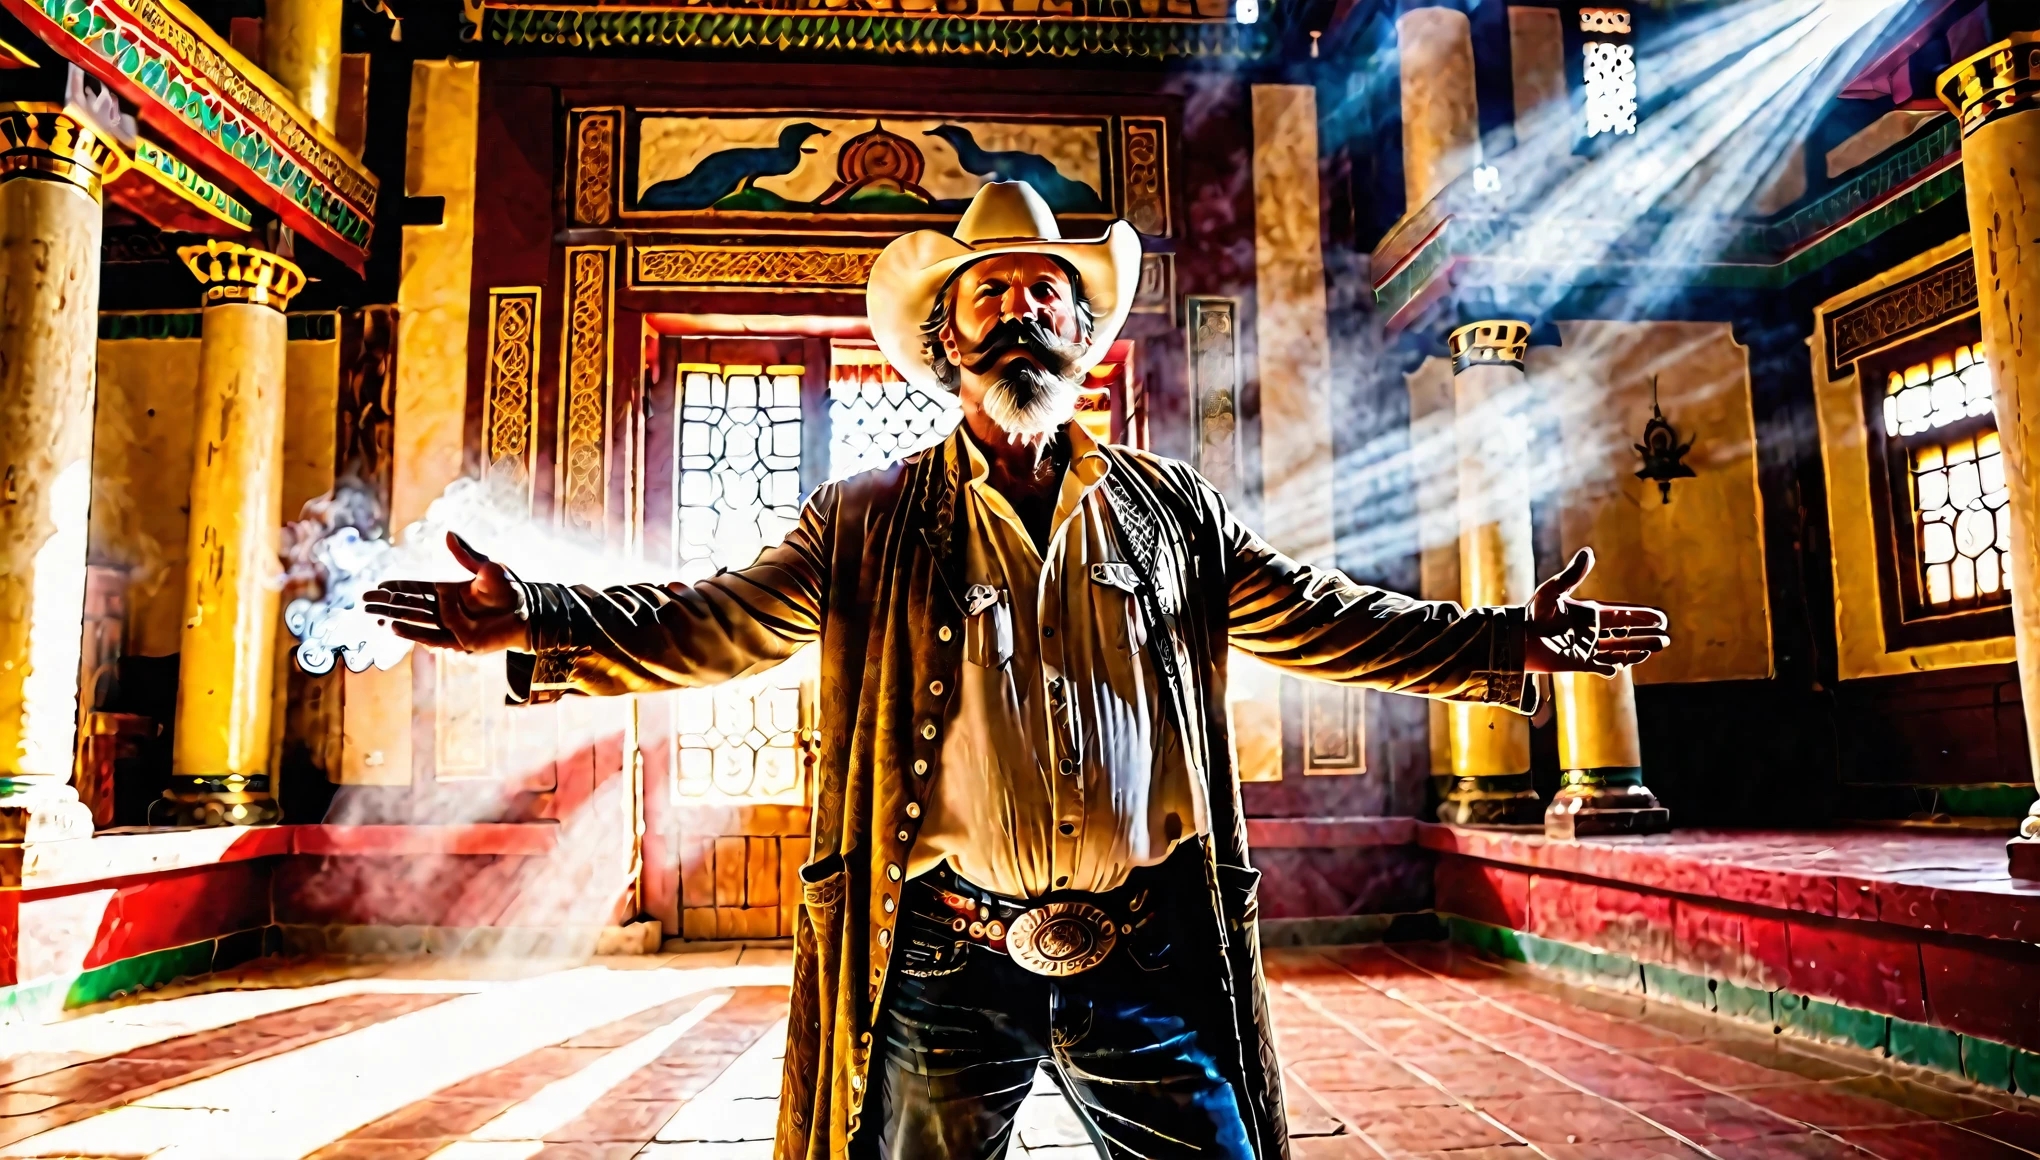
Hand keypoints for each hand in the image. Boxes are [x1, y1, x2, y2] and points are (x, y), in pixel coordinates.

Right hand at [362, 532, 527, 654]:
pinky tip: (394, 627)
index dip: (399, 588)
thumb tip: (447, 534)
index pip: (418, 590)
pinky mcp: (461, 641)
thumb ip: (465, 555)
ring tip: (373, 615)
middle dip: (388, 603)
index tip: (379, 585)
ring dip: (394, 618)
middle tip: (364, 601)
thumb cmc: (511, 590)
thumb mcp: (486, 569)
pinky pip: (432, 637)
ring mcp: (453, 626)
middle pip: (411, 606)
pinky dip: (412, 632)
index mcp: (450, 592)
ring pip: (417, 622)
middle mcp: (448, 610)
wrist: (530, 611)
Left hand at [1522, 548, 1669, 675]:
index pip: (1622, 615)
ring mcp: (1586, 648)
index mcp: (1589, 614)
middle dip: (1645, 636)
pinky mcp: (1578, 663)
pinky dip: (1612, 668)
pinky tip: (1621, 667)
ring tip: (1656, 648)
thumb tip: (1588, 552)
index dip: (1641, 617)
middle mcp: (1591, 631)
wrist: (1516, 637)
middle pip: (1625, 635)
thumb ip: (1573, 575)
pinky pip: (1601, 667)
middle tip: (1665, 638)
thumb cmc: (1533, 612)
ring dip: (1636, 651)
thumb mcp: (1553, 591)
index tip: (1660, 618)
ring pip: (1618, 651)